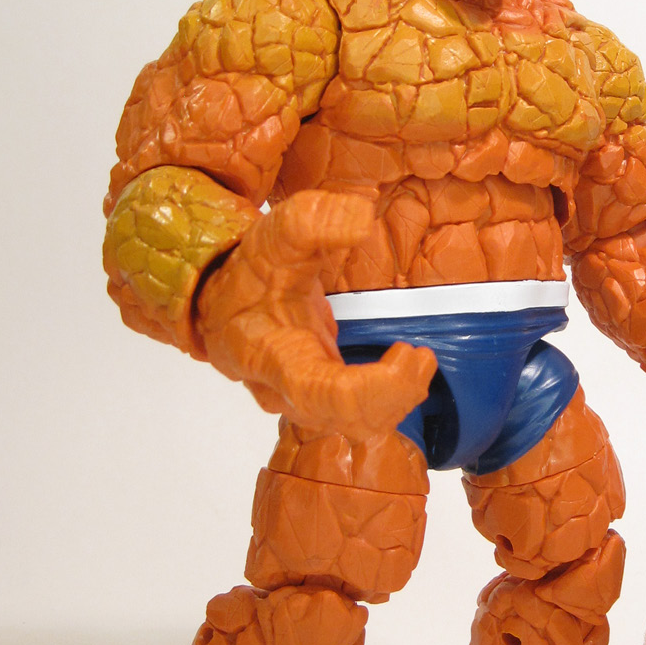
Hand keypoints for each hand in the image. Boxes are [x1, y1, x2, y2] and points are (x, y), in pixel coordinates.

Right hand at [195, 190, 436, 439]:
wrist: (224, 300)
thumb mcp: (272, 235)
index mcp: (268, 355)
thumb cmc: (249, 271)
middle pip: (347, 419)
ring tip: (418, 361)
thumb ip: (312, 222)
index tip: (408, 352)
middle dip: (395, 394)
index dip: (374, 387)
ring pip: (356, 426)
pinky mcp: (319, 403)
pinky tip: (404, 371)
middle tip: (421, 356)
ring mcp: (301, 403)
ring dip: (396, 400)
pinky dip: (388, 400)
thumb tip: (361, 218)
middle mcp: (282, 391)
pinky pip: (357, 418)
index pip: (322, 395)